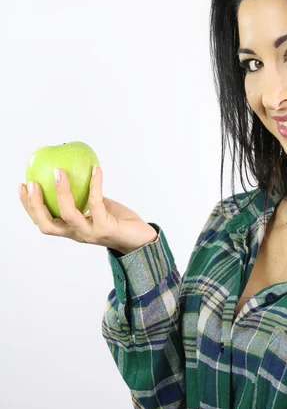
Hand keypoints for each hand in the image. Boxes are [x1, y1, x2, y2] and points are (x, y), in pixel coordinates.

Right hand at [18, 166, 157, 251]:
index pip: (43, 221)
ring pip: (68, 214)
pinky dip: (95, 184)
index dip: (29, 206)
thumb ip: (84, 196)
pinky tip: (96, 169)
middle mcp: (77, 233)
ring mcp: (90, 232)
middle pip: (47, 224)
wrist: (141, 239)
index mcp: (71, 229)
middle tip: (32, 183)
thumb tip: (73, 169)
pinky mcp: (106, 228)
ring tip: (59, 172)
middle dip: (35, 204)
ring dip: (61, 192)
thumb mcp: (97, 207)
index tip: (23, 186)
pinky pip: (96, 202)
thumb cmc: (118, 221)